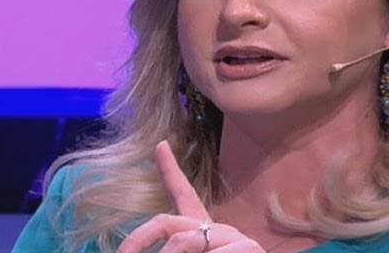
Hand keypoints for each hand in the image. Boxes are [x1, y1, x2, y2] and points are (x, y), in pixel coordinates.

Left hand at [117, 141, 266, 252]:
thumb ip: (174, 248)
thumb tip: (151, 247)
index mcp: (201, 230)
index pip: (183, 194)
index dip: (170, 169)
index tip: (160, 144)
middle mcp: (217, 229)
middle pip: (166, 222)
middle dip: (138, 240)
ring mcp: (235, 238)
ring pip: (184, 241)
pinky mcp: (250, 248)